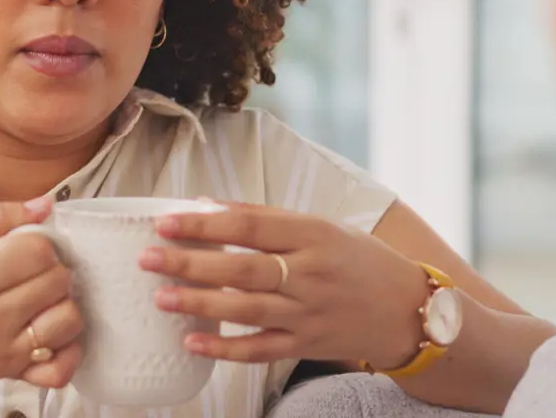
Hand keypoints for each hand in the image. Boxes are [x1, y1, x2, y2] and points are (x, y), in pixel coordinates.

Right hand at [0, 196, 85, 391]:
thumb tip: (45, 205)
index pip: (37, 250)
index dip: (38, 243)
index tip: (24, 249)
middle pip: (58, 281)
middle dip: (52, 269)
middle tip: (32, 273)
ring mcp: (5, 350)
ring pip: (69, 320)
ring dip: (63, 304)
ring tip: (42, 300)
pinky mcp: (15, 372)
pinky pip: (62, 367)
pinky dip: (68, 349)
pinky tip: (51, 333)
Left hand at [140, 201, 431, 366]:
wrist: (408, 309)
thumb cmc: (358, 260)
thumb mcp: (321, 226)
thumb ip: (265, 217)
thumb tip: (204, 204)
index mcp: (314, 234)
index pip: (251, 225)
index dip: (205, 223)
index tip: (166, 221)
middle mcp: (311, 274)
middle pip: (243, 268)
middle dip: (192, 262)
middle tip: (148, 258)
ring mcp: (309, 313)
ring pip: (247, 309)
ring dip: (201, 303)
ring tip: (161, 297)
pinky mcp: (307, 345)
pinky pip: (260, 350)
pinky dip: (226, 349)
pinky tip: (192, 342)